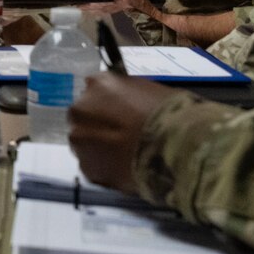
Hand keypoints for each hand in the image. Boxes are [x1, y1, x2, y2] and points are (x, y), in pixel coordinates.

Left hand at [68, 74, 181, 192]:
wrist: (174, 147)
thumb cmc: (170, 114)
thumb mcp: (149, 91)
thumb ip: (128, 96)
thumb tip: (126, 105)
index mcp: (98, 83)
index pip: (96, 91)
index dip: (109, 105)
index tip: (121, 114)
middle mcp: (80, 109)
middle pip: (84, 117)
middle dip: (99, 126)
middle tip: (122, 136)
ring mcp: (79, 140)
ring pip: (85, 143)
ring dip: (99, 148)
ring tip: (126, 156)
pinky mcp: (86, 168)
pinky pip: (93, 166)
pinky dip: (105, 168)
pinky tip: (126, 169)